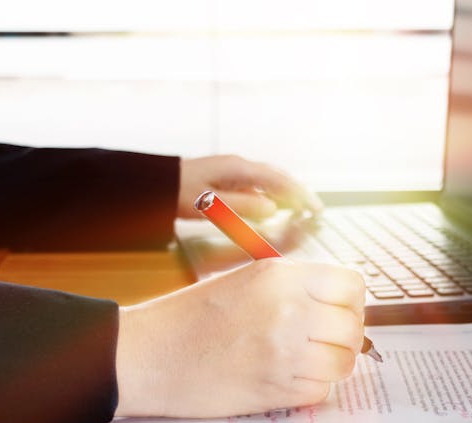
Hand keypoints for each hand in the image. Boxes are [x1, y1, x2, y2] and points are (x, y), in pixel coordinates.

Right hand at [115, 259, 365, 418]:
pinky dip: (309, 388)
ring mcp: (284, 352)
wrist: (149, 356)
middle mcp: (288, 310)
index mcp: (280, 276)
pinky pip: (320, 391)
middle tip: (324, 342)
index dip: (350, 302)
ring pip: (344, 362)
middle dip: (344, 337)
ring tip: (305, 361)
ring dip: (330, 365)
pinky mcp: (276, 390)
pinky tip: (284, 378)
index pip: (351, 286)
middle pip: (352, 327)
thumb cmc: (191, 318)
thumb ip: (294, 287)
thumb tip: (341, 304)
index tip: (340, 312)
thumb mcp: (246, 281)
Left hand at [176, 154, 322, 219]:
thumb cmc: (178, 193)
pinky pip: (257, 185)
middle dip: (299, 192)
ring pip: (269, 180)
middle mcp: (239, 165)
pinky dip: (272, 195)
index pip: (279, 181)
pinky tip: (274, 206)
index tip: (315, 208)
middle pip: (278, 177)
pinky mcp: (227, 177)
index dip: (300, 195)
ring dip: (287, 193)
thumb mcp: (210, 204)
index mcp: (238, 168)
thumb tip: (272, 209)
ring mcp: (234, 170)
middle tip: (315, 209)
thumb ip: (242, 207)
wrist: (155, 182)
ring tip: (301, 208)